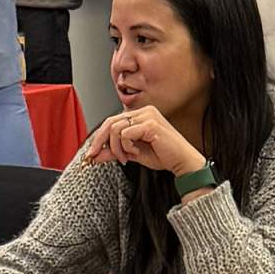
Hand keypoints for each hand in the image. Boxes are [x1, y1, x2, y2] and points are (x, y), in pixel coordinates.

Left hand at [89, 104, 204, 177]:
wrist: (182, 162)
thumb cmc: (163, 155)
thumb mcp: (132, 154)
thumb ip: (114, 152)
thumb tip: (95, 155)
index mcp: (140, 115)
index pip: (111, 121)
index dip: (99, 138)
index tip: (92, 153)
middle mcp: (143, 112)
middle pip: (109, 122)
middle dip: (100, 142)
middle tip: (96, 157)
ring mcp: (148, 116)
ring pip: (115, 129)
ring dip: (116, 148)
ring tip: (126, 157)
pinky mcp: (150, 124)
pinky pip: (126, 134)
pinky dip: (126, 147)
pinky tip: (135, 153)